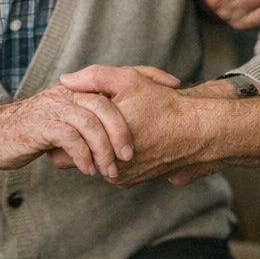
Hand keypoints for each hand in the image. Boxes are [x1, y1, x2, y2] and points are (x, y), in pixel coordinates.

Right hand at [0, 84, 138, 179]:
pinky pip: (69, 138)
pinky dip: (83, 156)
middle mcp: (66, 93)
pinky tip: (88, 170)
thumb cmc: (32, 133)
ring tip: (111, 170)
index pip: (113, 85)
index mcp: (76, 90)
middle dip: (122, 131)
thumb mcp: (64, 124)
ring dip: (104, 150)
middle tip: (130, 156)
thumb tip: (116, 140)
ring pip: (89, 122)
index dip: (139, 91)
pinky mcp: (39, 125)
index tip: (162, 103)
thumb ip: (86, 124)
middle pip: (104, 104)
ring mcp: (52, 107)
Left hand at [56, 65, 214, 186]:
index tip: (69, 117)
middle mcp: (108, 168)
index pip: (61, 147)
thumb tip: (65, 80)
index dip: (64, 129)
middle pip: (77, 155)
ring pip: (96, 161)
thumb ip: (93, 77)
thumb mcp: (128, 80)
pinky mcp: (132, 181)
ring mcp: (120, 178)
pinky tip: (129, 138)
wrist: (199, 132)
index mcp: (100, 146)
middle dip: (80, 138)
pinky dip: (115, 155)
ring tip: (113, 127)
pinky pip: (113, 168)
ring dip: (99, 147)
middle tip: (87, 120)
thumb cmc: (164, 106)